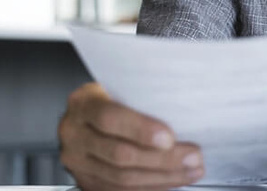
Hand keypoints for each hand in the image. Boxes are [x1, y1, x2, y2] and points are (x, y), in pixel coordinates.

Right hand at [59, 82, 204, 190]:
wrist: (81, 117)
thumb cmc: (107, 97)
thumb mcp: (117, 86)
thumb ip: (140, 98)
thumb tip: (184, 112)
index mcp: (82, 104)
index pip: (109, 119)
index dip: (140, 130)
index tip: (170, 137)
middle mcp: (74, 135)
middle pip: (119, 154)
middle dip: (162, 159)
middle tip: (192, 157)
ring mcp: (78, 162)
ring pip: (122, 178)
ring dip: (162, 177)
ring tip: (190, 171)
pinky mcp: (87, 181)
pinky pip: (120, 190)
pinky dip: (151, 187)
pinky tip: (172, 180)